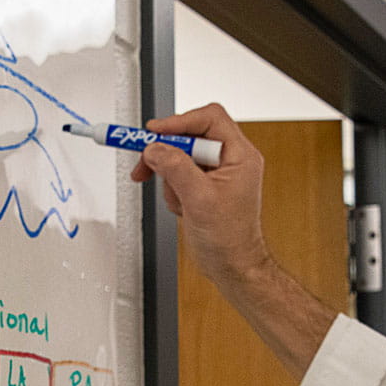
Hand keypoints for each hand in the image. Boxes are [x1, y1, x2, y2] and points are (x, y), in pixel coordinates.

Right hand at [129, 103, 270, 284]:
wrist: (232, 266)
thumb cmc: (230, 239)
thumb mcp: (199, 199)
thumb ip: (175, 167)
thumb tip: (155, 148)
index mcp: (240, 156)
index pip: (209, 119)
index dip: (180, 121)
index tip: (154, 131)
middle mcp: (230, 160)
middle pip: (190, 136)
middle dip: (167, 152)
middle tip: (145, 162)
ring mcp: (216, 173)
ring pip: (180, 156)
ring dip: (169, 177)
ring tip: (178, 199)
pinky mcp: (203, 186)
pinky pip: (178, 174)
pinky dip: (172, 189)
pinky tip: (182, 207)